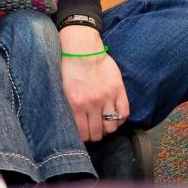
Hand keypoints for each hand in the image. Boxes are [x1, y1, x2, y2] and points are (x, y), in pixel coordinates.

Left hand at [59, 25, 129, 140]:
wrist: (82, 49)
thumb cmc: (69, 67)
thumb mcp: (63, 89)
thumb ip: (69, 106)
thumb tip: (72, 123)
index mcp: (76, 105)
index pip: (83, 132)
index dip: (84, 138)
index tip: (85, 137)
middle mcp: (92, 104)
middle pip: (97, 132)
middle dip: (96, 136)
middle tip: (95, 133)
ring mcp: (107, 98)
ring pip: (111, 126)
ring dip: (108, 130)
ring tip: (105, 126)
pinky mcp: (118, 90)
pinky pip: (124, 113)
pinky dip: (121, 120)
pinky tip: (116, 118)